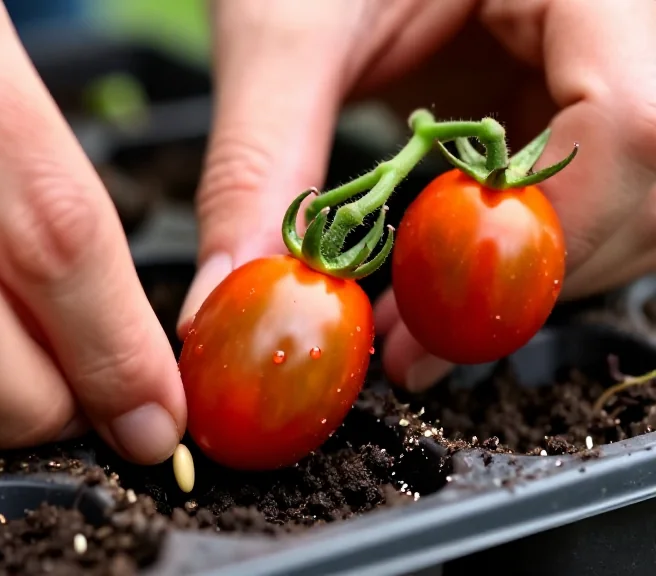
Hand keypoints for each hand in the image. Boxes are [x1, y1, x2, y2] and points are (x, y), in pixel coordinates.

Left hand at [181, 0, 655, 391]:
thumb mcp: (283, 32)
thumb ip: (260, 165)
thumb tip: (232, 300)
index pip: (635, 122)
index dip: (536, 241)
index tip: (428, 323)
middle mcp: (618, 16)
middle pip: (646, 182)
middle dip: (525, 280)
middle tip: (413, 342)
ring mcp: (600, 57)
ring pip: (625, 208)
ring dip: (515, 281)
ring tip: (410, 321)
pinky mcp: (564, 94)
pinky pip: (574, 199)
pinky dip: (503, 256)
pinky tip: (429, 278)